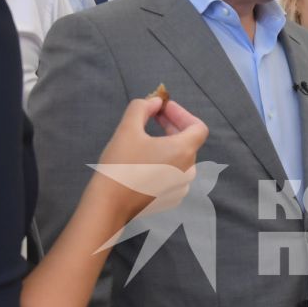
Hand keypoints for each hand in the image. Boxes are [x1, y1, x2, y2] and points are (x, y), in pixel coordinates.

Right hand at [90, 94, 207, 221]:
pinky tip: (145, 161)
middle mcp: (188, 170)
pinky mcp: (171, 199)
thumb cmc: (120, 164)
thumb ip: (143, 108)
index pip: (198, 127)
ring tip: (148, 138)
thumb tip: (155, 101)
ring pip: (181, 159)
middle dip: (173, 125)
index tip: (163, 108)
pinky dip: (165, 163)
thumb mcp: (127, 128)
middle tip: (154, 116)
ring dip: (168, 144)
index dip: (182, 114)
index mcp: (184, 151)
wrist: (109, 205)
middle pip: (189, 142)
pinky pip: (174, 175)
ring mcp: (181, 187)